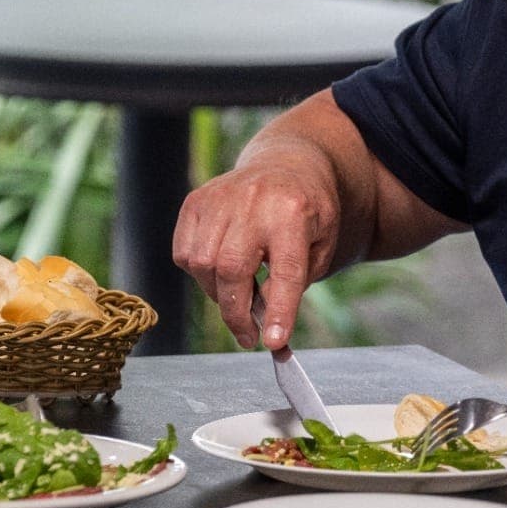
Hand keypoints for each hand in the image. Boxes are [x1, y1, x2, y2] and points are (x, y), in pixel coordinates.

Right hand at [172, 148, 340, 350]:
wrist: (287, 165)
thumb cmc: (307, 213)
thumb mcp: (321, 244)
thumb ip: (296, 282)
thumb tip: (267, 323)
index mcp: (293, 212)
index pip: (285, 270)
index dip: (278, 309)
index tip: (272, 342)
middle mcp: (253, 201)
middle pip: (232, 269)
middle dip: (237, 313)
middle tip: (248, 336)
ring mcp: (219, 198)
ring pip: (202, 265)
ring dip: (218, 294)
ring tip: (239, 294)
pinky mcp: (196, 201)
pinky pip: (185, 253)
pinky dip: (199, 273)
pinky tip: (221, 271)